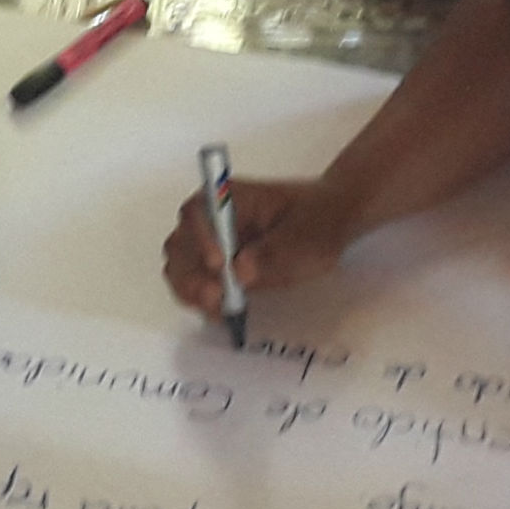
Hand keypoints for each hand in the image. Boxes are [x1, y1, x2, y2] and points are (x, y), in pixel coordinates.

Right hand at [160, 171, 354, 318]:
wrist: (328, 223)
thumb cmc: (317, 220)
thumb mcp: (306, 236)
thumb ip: (275, 252)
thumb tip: (241, 271)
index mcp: (229, 196)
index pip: (198, 213)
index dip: (201, 239)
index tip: (219, 264)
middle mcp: (211, 218)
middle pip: (181, 245)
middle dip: (190, 274)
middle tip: (214, 297)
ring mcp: (210, 243)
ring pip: (182, 268)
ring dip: (192, 290)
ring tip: (219, 309)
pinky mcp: (216, 268)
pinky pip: (196, 284)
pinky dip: (203, 300)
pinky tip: (222, 312)